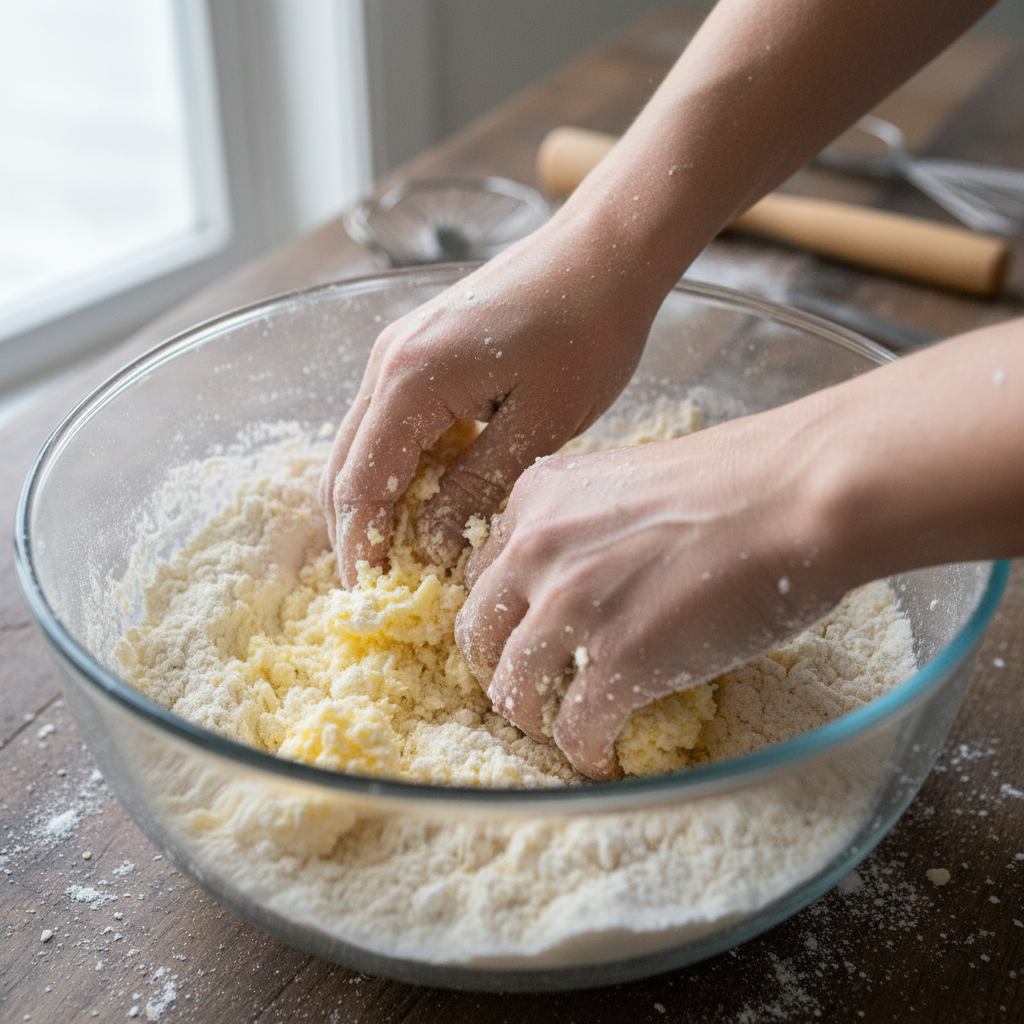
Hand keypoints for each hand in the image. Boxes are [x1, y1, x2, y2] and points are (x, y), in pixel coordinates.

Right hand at [320, 217, 665, 586]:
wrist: (605, 250)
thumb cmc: (588, 331)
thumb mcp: (540, 424)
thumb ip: (475, 486)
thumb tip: (428, 544)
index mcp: (412, 379)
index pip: (361, 484)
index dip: (361, 547)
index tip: (372, 596)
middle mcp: (387, 361)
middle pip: (343, 467)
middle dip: (356, 531)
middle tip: (383, 586)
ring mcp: (397, 349)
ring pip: (360, 445)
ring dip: (373, 500)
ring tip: (404, 553)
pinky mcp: (417, 347)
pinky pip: (386, 421)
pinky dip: (393, 467)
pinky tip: (426, 497)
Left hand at [454, 412, 848, 779]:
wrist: (799, 493)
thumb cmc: (734, 482)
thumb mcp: (624, 481)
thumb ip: (582, 524)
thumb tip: (578, 578)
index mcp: (535, 496)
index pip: (483, 574)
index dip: (502, 615)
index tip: (521, 639)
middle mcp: (536, 547)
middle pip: (478, 634)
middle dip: (499, 670)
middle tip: (531, 690)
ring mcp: (572, 605)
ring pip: (512, 690)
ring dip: (534, 718)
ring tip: (563, 728)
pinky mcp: (619, 660)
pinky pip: (575, 728)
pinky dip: (585, 751)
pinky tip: (604, 754)